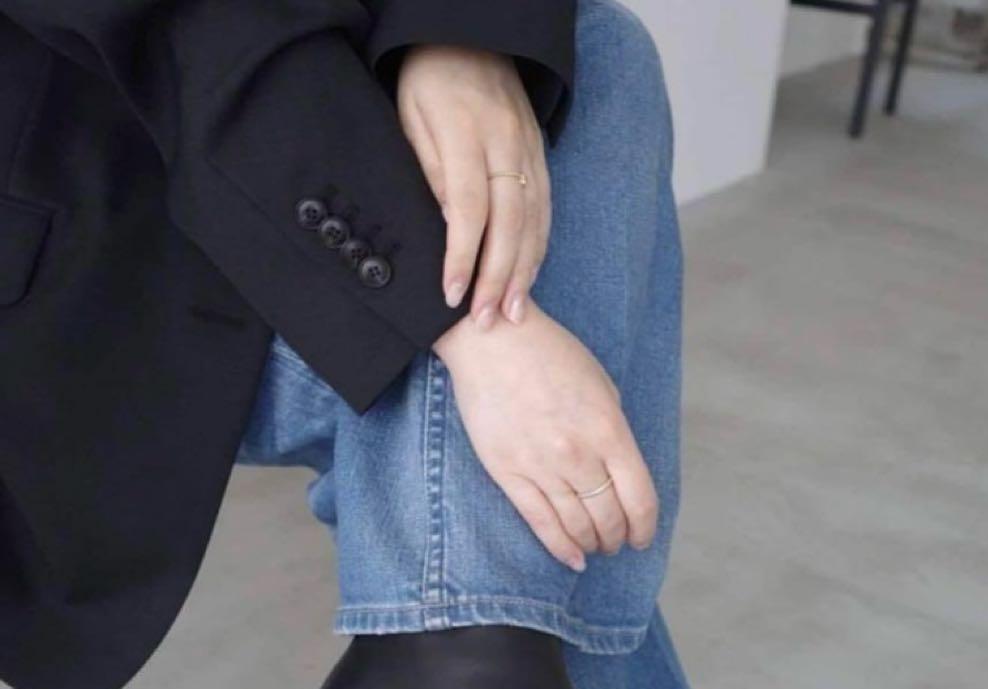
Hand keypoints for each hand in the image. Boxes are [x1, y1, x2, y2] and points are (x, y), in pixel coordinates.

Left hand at [396, 44, 550, 328]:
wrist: (471, 37)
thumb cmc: (428, 82)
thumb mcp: (411, 118)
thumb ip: (430, 171)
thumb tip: (446, 228)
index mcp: (466, 133)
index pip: (467, 208)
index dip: (461, 256)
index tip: (452, 294)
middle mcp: (505, 145)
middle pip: (508, 223)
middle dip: (498, 277)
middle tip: (487, 320)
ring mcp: (529, 152)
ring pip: (534, 221)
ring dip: (524, 272)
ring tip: (512, 314)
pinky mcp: (541, 157)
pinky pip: (544, 211)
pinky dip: (537, 250)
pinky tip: (527, 280)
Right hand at [433, 301, 658, 570]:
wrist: (493, 343)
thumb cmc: (551, 356)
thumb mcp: (602, 387)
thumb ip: (614, 433)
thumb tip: (620, 474)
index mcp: (609, 430)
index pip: (640, 498)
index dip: (646, 526)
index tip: (644, 536)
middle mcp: (578, 454)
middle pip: (609, 516)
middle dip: (619, 536)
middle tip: (618, 542)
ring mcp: (542, 467)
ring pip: (577, 525)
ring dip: (593, 542)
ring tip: (598, 547)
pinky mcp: (509, 473)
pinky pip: (540, 522)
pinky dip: (561, 547)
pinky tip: (574, 559)